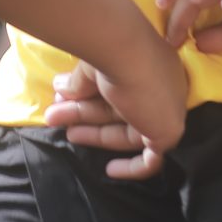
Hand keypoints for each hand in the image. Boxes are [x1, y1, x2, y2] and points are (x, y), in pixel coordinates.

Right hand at [40, 42, 189, 179]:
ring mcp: (167, 110)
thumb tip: (60, 89)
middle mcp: (160, 88)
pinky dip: (132, 168)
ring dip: (91, 131)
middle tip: (53, 115)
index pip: (118, 91)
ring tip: (56, 124)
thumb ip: (79, 83)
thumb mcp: (90, 68)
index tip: (64, 98)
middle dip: (82, 112)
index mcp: (148, 66)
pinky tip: (109, 170)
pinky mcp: (169, 132)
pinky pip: (152, 159)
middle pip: (117, 110)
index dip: (88, 98)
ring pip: (125, 130)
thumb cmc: (109, 53)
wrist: (123, 51)